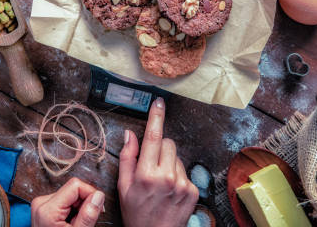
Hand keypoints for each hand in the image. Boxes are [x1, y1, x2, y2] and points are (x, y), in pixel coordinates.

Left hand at [31, 177, 104, 226]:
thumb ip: (88, 215)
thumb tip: (98, 195)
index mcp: (48, 209)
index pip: (75, 185)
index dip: (90, 194)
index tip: (97, 207)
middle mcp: (41, 203)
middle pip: (72, 189)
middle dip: (84, 202)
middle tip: (85, 220)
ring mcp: (41, 205)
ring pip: (69, 194)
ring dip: (78, 207)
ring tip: (76, 223)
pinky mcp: (43, 207)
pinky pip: (64, 200)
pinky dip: (71, 209)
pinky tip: (70, 222)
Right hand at [118, 98, 198, 226]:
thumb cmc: (137, 214)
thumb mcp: (123, 187)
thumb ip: (127, 158)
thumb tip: (129, 135)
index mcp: (146, 174)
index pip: (153, 137)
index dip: (156, 117)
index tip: (159, 103)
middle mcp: (166, 177)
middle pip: (167, 142)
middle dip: (159, 147)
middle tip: (151, 164)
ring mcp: (182, 184)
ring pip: (176, 156)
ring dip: (168, 162)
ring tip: (160, 182)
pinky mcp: (192, 190)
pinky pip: (184, 171)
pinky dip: (177, 176)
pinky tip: (170, 190)